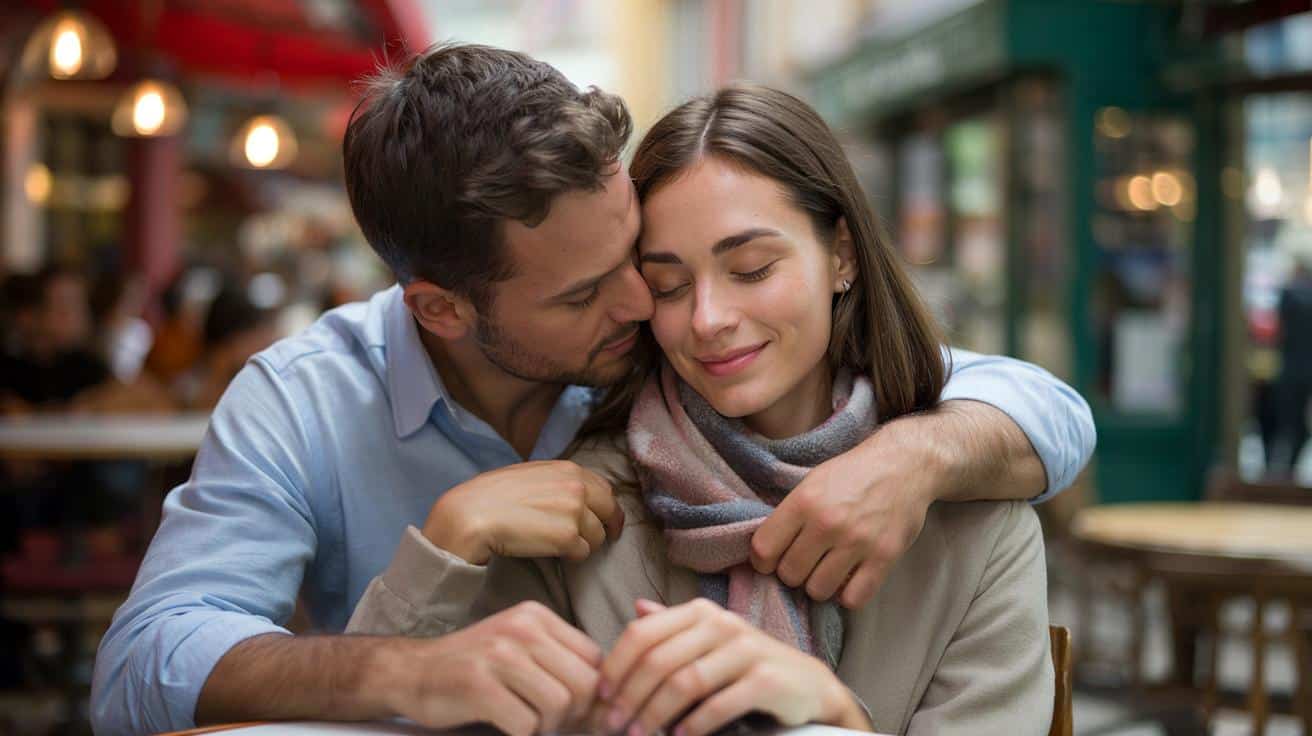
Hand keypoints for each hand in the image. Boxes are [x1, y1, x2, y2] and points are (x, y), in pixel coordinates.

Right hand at [375, 601, 602, 735]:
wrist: (411, 672)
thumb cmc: (474, 668)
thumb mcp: (520, 648)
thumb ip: (560, 663)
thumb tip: (609, 701)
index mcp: (536, 617)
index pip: (595, 657)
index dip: (593, 691)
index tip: (575, 709)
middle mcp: (521, 629)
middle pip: (584, 684)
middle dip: (574, 714)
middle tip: (551, 722)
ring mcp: (498, 656)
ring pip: (559, 705)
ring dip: (548, 727)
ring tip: (528, 723)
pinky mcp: (478, 686)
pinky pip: (526, 725)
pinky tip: (507, 726)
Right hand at [423, 460, 623, 564]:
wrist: (472, 515)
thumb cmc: (491, 496)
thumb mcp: (529, 474)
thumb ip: (556, 481)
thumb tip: (574, 493)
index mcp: (568, 469)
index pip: (605, 488)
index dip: (607, 506)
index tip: (605, 519)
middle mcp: (577, 487)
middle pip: (610, 511)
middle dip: (608, 526)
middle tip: (602, 539)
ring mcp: (575, 512)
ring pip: (597, 537)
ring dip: (583, 544)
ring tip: (560, 546)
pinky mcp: (567, 538)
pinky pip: (582, 553)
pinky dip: (571, 557)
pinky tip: (551, 552)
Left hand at [597, 599, 869, 735]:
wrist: (807, 685)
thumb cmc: (748, 664)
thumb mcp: (710, 640)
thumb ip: (673, 627)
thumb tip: (636, 608)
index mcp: (700, 613)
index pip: (643, 634)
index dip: (616, 666)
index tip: (601, 697)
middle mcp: (721, 623)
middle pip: (659, 660)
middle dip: (630, 697)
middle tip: (612, 725)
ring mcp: (746, 650)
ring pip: (684, 682)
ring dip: (655, 714)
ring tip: (639, 735)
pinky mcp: (766, 679)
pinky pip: (718, 704)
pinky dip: (693, 725)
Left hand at [750, 423, 940, 608]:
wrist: (905, 464)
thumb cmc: (853, 474)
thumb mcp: (813, 482)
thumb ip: (790, 515)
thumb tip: (764, 554)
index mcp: (804, 501)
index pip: (763, 549)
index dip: (762, 561)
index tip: (771, 561)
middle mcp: (828, 523)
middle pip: (789, 574)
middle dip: (793, 573)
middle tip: (805, 562)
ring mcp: (857, 542)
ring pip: (818, 590)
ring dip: (819, 585)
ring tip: (827, 570)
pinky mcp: (884, 556)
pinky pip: (854, 599)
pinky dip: (848, 595)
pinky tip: (849, 579)